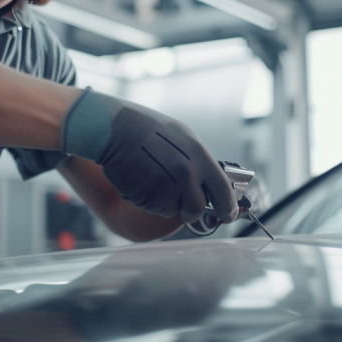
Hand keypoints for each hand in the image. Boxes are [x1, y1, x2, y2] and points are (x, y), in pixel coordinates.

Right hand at [60, 88, 236, 222]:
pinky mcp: (144, 196)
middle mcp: (185, 174)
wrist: (115, 127)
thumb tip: (211, 185)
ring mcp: (163, 186)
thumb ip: (198, 162)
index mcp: (198, 157)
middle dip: (190, 211)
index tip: (227, 214)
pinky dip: (146, 199)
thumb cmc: (148, 128)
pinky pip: (150, 207)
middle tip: (183, 205)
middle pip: (195, 210)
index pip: (223, 191)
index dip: (227, 207)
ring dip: (164, 202)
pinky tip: (140, 178)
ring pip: (170, 211)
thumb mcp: (183, 137)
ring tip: (152, 177)